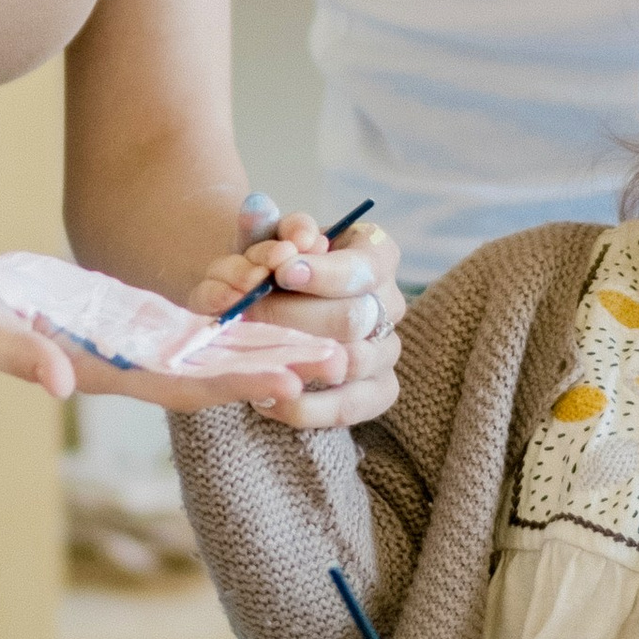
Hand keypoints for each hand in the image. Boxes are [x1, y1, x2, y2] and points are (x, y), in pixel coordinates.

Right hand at [0, 267, 310, 417]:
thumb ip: (23, 358)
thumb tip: (63, 385)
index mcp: (107, 370)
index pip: (185, 385)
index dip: (239, 383)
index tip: (292, 382)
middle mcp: (132, 364)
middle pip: (216, 373)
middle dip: (277, 368)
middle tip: (342, 360)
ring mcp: (137, 346)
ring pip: (216, 352)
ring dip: (270, 348)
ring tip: (329, 342)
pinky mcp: (136, 323)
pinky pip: (199, 329)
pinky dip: (240, 324)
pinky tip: (279, 313)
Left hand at [187, 209, 404, 434]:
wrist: (264, 301)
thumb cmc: (270, 266)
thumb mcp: (264, 238)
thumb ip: (270, 229)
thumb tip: (293, 235)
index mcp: (376, 254)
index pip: (364, 267)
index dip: (325, 272)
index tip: (282, 272)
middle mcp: (390, 302)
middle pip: (356, 318)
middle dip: (295, 317)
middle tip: (247, 317)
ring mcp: (387, 349)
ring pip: (353, 362)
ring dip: (295, 360)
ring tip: (252, 354)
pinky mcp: (377, 391)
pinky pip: (352, 407)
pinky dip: (308, 409)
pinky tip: (267, 399)